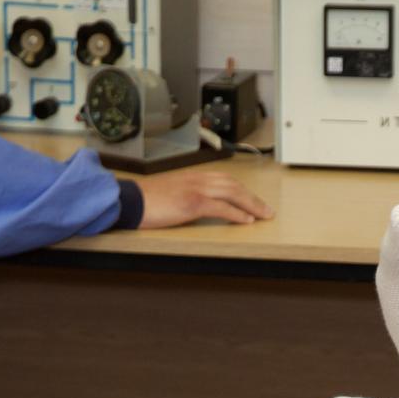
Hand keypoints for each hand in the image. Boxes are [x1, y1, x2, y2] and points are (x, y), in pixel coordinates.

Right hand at [135, 169, 273, 228]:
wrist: (131, 200)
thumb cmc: (146, 200)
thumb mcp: (171, 194)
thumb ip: (187, 196)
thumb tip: (197, 209)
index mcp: (193, 176)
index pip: (224, 180)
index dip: (241, 190)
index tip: (252, 199)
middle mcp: (198, 179)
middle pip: (233, 185)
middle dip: (252, 197)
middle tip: (266, 209)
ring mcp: (196, 189)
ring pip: (232, 193)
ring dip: (251, 204)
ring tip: (263, 215)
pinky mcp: (193, 203)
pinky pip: (221, 207)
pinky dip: (236, 213)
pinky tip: (247, 220)